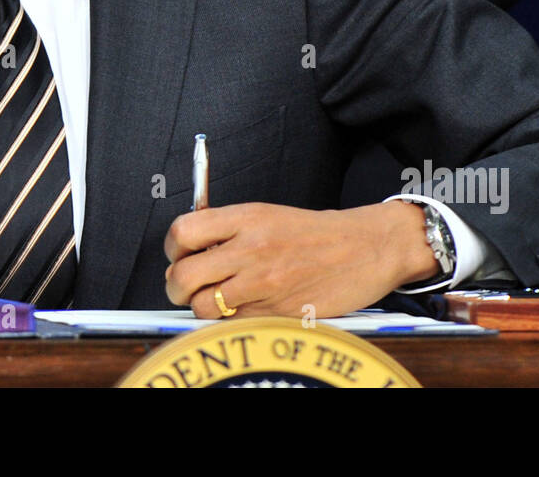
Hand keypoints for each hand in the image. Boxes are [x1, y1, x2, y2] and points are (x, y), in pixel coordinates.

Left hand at [163, 201, 435, 319]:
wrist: (367, 247)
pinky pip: (233, 324)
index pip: (183, 232)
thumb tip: (188, 247)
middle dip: (176, 287)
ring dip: (202, 307)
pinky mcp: (278, 312)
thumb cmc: (317, 233)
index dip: (171, 249)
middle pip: (183, 277)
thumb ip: (229, 229)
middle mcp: (251, 249)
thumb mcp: (268, 215)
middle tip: (185, 286)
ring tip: (217, 299)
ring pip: (203, 307)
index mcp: (247, 217)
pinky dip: (229, 321)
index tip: (178, 255)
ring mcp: (264, 283)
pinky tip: (243, 309)